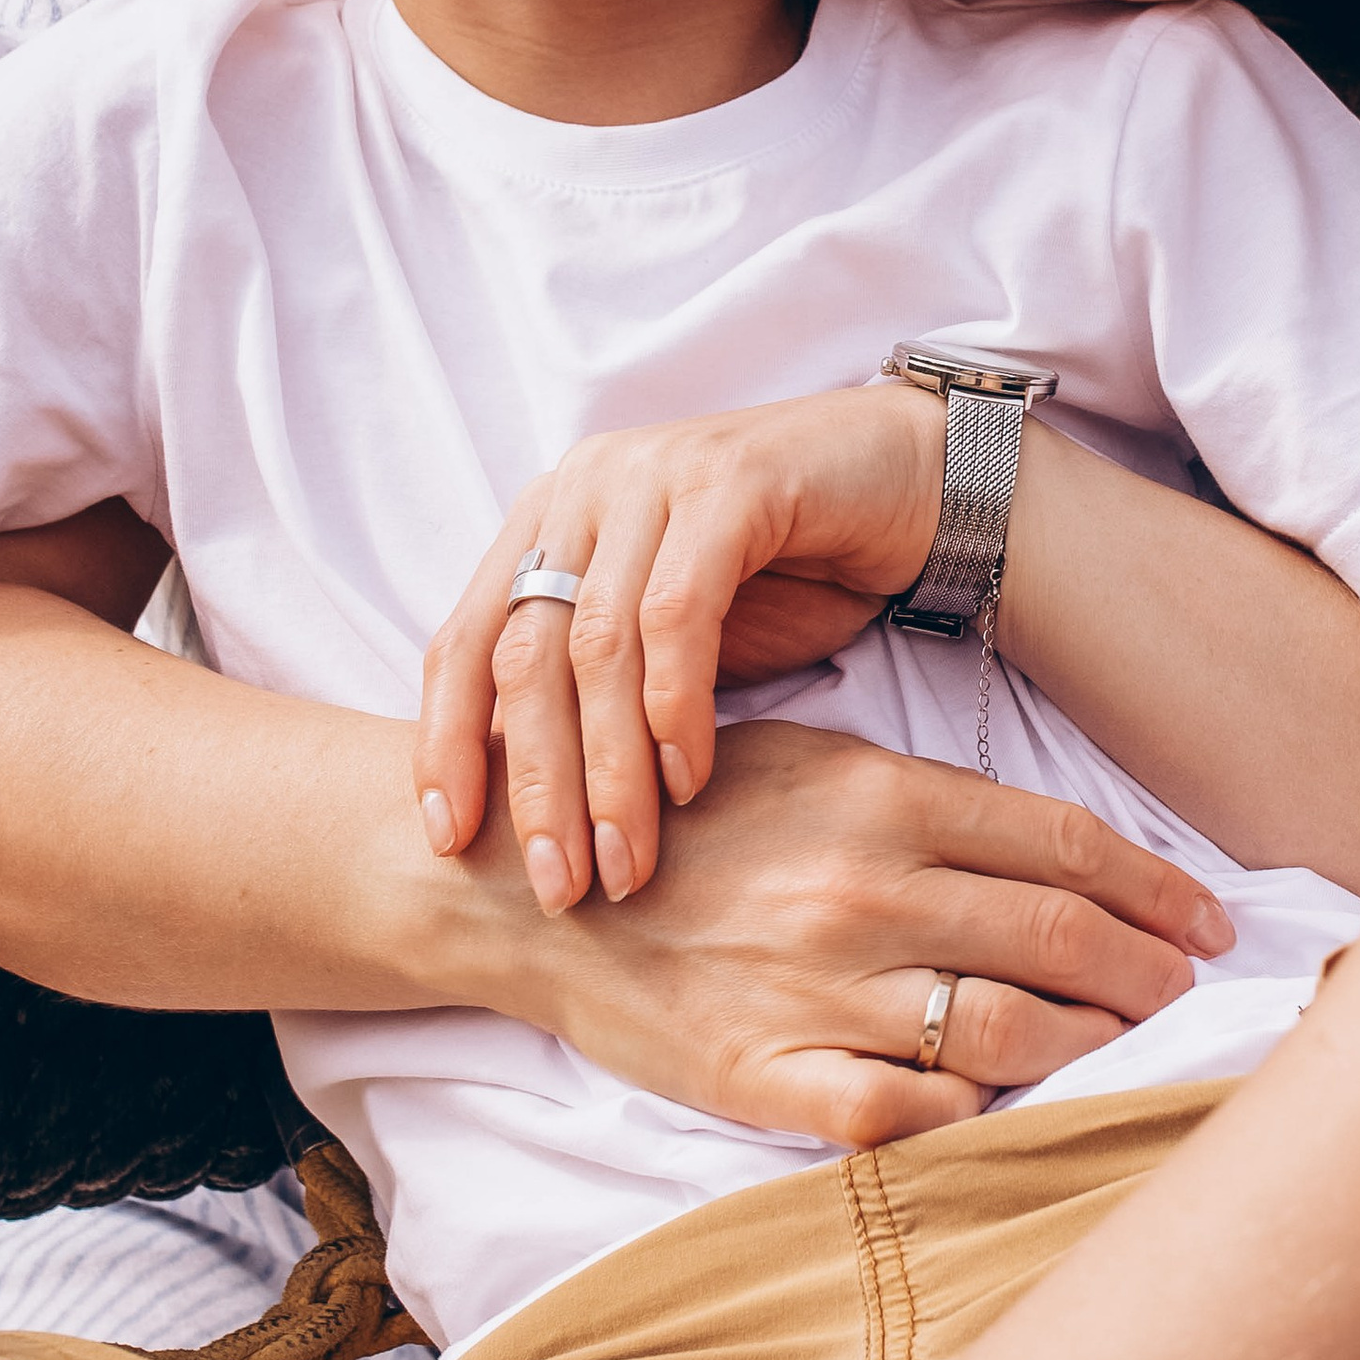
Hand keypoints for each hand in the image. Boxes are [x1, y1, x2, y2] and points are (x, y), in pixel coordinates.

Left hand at [420, 384, 945, 910]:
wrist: (913, 482)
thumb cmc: (786, 575)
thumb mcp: (671, 642)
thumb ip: (598, 696)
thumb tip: (530, 814)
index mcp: (549, 522)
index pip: (466, 642)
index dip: (447, 745)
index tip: (449, 843)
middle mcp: (584, 488)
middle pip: (524, 653)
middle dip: (536, 783)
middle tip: (558, 883)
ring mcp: (653, 475)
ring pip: (597, 643)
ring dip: (609, 769)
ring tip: (626, 860)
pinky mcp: (730, 481)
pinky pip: (679, 611)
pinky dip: (676, 705)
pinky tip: (690, 780)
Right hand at [482, 719, 1230, 1145]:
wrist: (527, 883)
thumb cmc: (679, 811)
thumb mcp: (804, 755)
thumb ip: (920, 802)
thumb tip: (1052, 850)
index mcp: (877, 794)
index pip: (1064, 844)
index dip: (1156, 886)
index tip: (1208, 916)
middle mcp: (863, 890)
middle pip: (1060, 938)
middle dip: (1150, 968)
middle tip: (1192, 986)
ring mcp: (818, 990)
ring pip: (1006, 1032)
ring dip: (1090, 1043)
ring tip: (1128, 1045)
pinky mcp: (767, 1078)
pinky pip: (907, 1120)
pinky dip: (975, 1121)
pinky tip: (1011, 1112)